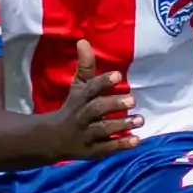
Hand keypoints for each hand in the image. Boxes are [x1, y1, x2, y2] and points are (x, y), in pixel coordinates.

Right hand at [49, 39, 140, 159]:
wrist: (52, 139)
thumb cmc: (72, 108)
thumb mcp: (77, 88)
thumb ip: (85, 66)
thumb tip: (84, 41)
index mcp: (79, 99)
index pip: (90, 89)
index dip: (103, 82)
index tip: (118, 76)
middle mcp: (81, 117)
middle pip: (96, 109)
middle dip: (113, 104)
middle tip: (133, 100)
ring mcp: (86, 135)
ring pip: (103, 129)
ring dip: (121, 124)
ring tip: (140, 119)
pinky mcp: (91, 151)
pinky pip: (106, 148)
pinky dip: (121, 144)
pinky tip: (136, 140)